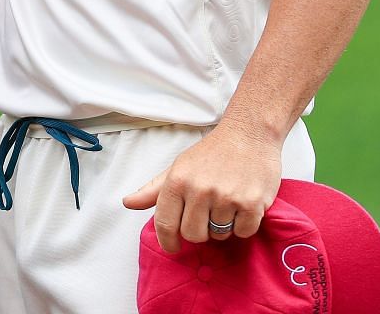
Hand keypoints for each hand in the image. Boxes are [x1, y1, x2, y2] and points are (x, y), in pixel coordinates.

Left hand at [121, 121, 282, 253]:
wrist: (249, 133)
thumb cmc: (212, 152)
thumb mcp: (178, 167)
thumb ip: (154, 190)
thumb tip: (128, 203)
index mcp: (178, 181)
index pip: (165, 224)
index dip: (168, 241)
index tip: (173, 247)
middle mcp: (200, 190)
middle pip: (193, 235)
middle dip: (200, 230)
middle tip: (207, 213)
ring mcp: (227, 197)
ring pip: (219, 235)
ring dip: (222, 226)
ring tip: (227, 203)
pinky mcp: (252, 204)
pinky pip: (243, 232)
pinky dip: (244, 225)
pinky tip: (243, 205)